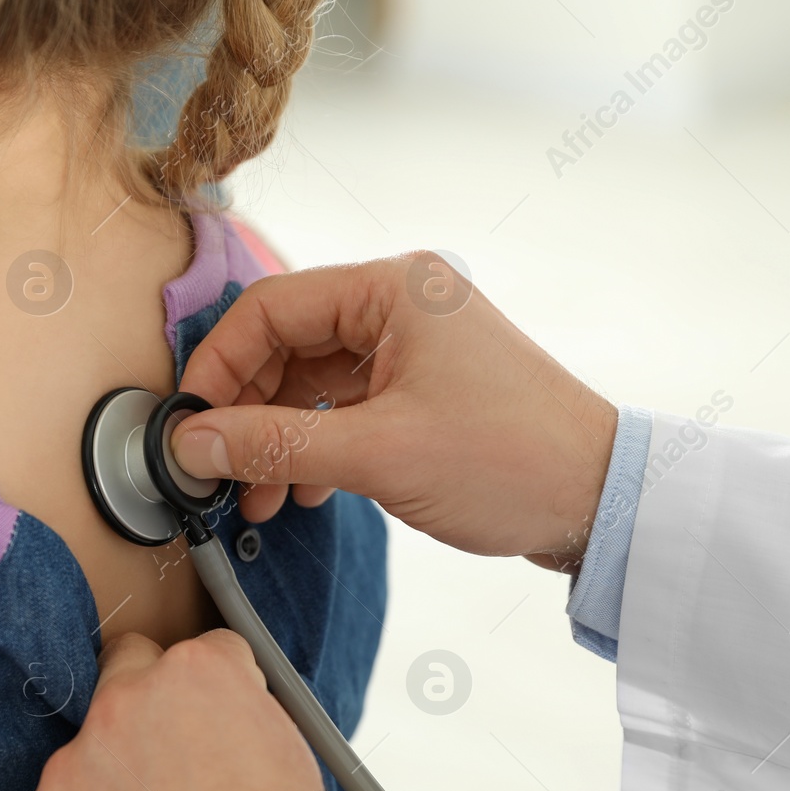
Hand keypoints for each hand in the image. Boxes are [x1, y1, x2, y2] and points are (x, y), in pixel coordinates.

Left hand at [8, 629, 349, 790]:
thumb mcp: (291, 764)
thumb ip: (243, 719)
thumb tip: (225, 718)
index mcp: (197, 676)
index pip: (204, 654)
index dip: (220, 697)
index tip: (221, 730)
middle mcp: (124, 704)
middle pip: (126, 672)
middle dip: (147, 707)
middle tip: (173, 768)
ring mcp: (69, 766)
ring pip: (86, 754)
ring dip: (109, 784)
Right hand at [173, 253, 617, 563]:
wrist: (600, 501)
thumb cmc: (509, 460)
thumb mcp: (378, 454)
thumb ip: (273, 444)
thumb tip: (190, 443)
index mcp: (394, 290)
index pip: (270, 307)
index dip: (218, 366)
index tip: (189, 427)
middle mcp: (402, 305)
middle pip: (287, 343)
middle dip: (247, 411)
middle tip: (217, 472)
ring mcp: (415, 347)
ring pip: (312, 380)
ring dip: (277, 437)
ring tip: (257, 499)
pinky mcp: (425, 388)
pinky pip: (345, 405)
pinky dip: (316, 445)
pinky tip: (303, 491)